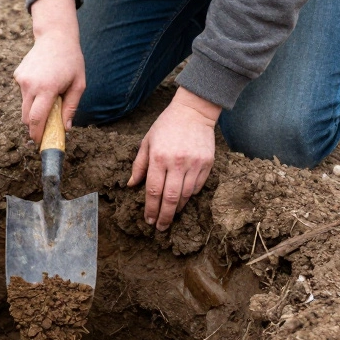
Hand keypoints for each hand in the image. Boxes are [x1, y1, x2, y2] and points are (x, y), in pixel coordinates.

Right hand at [14, 0, 85, 142]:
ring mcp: (21, 79)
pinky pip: (23, 93)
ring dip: (33, 109)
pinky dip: (31, 95)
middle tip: (44, 128)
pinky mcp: (18, 75)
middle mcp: (30, 85)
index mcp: (47, 88)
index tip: (39, 142)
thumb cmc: (71, 61)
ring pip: (24, 105)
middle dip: (33, 126)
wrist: (55, 37)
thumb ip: (71, 107)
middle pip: (26, 116)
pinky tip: (42, 82)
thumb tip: (65, 129)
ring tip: (48, 98)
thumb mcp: (78, 84)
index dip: (36, 133)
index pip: (36, 118)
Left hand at [128, 88, 221, 230]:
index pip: (153, 191)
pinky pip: (198, 187)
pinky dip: (190, 196)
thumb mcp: (147, 142)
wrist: (193, 112)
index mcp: (159, 158)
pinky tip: (183, 199)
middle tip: (160, 228)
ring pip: (186, 196)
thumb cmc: (166, 126)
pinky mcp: (207, 164)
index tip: (148, 220)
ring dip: (178, 209)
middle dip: (164, 217)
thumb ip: (139, 165)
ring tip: (170, 215)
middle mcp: (177, 163)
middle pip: (171, 199)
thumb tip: (132, 185)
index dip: (150, 209)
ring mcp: (194, 164)